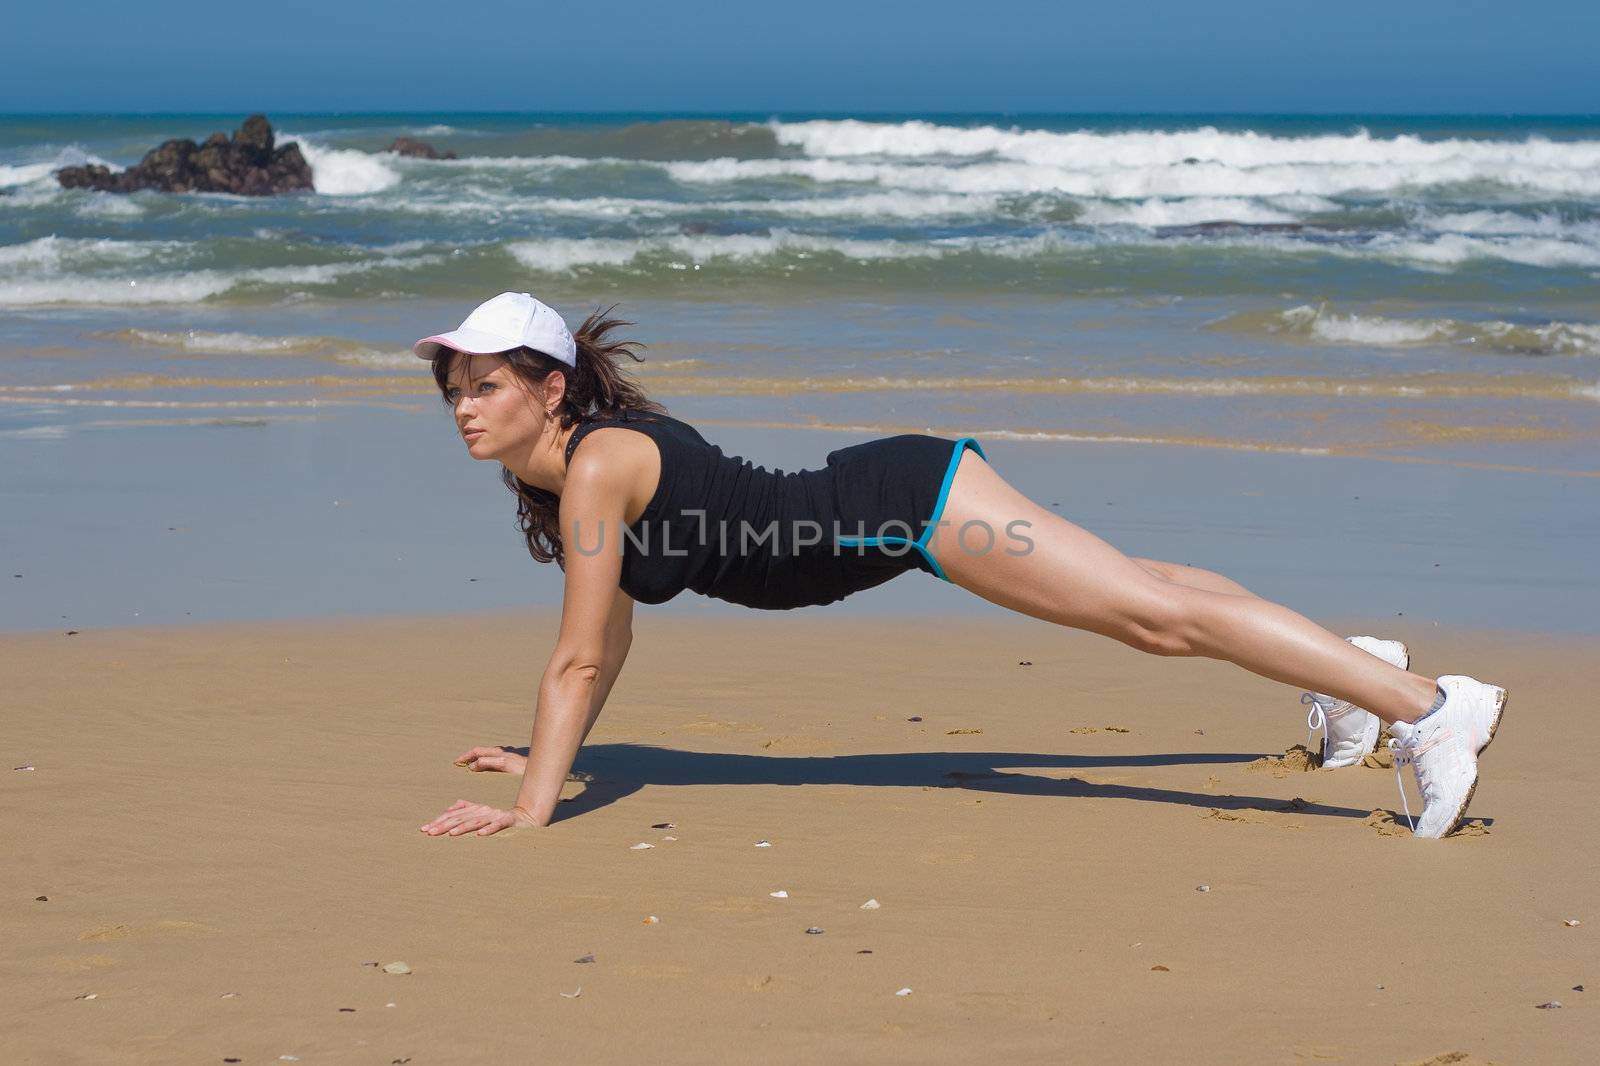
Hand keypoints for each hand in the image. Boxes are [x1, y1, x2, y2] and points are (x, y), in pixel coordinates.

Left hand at [419, 800, 538, 836]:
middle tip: (430, 833)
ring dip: (463, 827)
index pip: (454, 814)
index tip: (424, 829)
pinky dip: (490, 829)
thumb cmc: (501, 818)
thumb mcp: (482, 813)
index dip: (439, 820)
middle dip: (445, 825)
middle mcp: (484, 810)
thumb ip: (466, 807)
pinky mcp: (508, 820)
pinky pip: (498, 825)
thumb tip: (449, 808)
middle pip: (461, 817)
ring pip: (477, 821)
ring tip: (451, 834)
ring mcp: (496, 815)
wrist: (526, 817)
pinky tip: (480, 835)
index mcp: (476, 808)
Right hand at [453, 745, 527, 773]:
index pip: (477, 751)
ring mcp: (509, 755)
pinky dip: (490, 760)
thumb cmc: (525, 768)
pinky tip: (492, 766)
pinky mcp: (515, 760)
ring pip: (491, 754)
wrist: (544, 766)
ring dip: (480, 757)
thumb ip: (488, 763)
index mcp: (498, 753)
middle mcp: (503, 752)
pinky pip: (498, 758)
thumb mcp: (504, 765)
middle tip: (459, 762)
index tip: (455, 762)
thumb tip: (471, 766)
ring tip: (472, 763)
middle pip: (482, 751)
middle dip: (470, 755)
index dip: (465, 756)